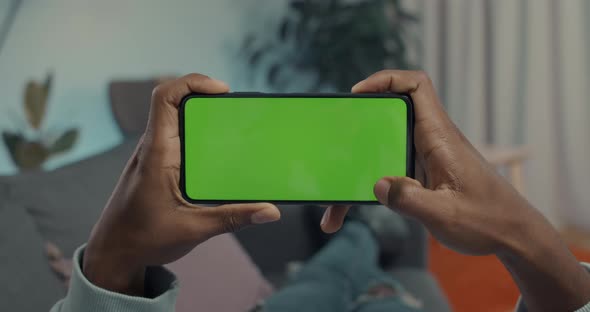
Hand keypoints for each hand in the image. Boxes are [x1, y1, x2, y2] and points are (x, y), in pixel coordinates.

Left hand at [83, 74, 280, 295]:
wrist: (113, 253)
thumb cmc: (143, 239)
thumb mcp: (193, 229)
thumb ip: (233, 218)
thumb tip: (270, 212)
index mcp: (156, 154)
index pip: (164, 98)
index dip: (192, 82)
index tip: (222, 89)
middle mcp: (153, 147)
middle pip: (175, 103)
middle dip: (206, 98)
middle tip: (237, 110)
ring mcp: (153, 155)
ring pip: (177, 120)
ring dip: (202, 116)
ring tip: (233, 126)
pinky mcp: (157, 164)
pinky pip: (177, 138)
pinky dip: (198, 135)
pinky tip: (218, 150)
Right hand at [352, 69, 589, 310]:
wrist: (512, 234)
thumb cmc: (488, 220)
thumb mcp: (446, 215)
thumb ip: (410, 200)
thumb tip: (377, 184)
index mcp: (441, 138)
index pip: (417, 86)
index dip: (386, 79)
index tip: (358, 93)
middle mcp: (433, 141)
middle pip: (391, 114)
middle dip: (360, 126)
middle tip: (337, 141)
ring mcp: (428, 157)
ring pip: (386, 145)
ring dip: (361, 164)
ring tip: (337, 199)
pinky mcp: (425, 174)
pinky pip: (392, 167)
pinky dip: (373, 183)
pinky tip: (357, 208)